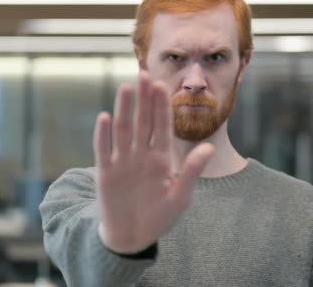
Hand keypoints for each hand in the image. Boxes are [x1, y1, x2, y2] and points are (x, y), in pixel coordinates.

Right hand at [94, 71, 213, 253]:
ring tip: (125, 88)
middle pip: (142, 121)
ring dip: (123, 109)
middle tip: (143, 74)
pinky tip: (104, 117)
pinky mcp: (106, 173)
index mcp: (161, 159)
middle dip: (143, 99)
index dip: (162, 107)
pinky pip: (103, 151)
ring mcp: (123, 162)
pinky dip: (103, 135)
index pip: (162, 127)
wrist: (132, 238)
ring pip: (123, 130)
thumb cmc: (159, 218)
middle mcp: (141, 156)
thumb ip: (191, 170)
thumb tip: (209, 147)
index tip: (162, 86)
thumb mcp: (180, 197)